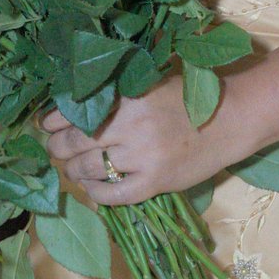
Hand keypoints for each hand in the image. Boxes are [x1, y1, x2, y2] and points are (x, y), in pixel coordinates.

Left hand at [41, 79, 226, 208]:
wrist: (232, 119)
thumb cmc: (188, 97)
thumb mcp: (150, 82)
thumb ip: (116, 91)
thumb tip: (71, 103)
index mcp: (128, 97)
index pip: (74, 111)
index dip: (53, 121)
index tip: (47, 125)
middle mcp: (132, 127)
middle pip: (75, 142)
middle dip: (57, 148)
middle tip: (56, 149)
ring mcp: (144, 157)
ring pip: (88, 169)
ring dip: (73, 171)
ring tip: (73, 168)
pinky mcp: (155, 182)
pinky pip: (113, 196)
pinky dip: (95, 193)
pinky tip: (92, 187)